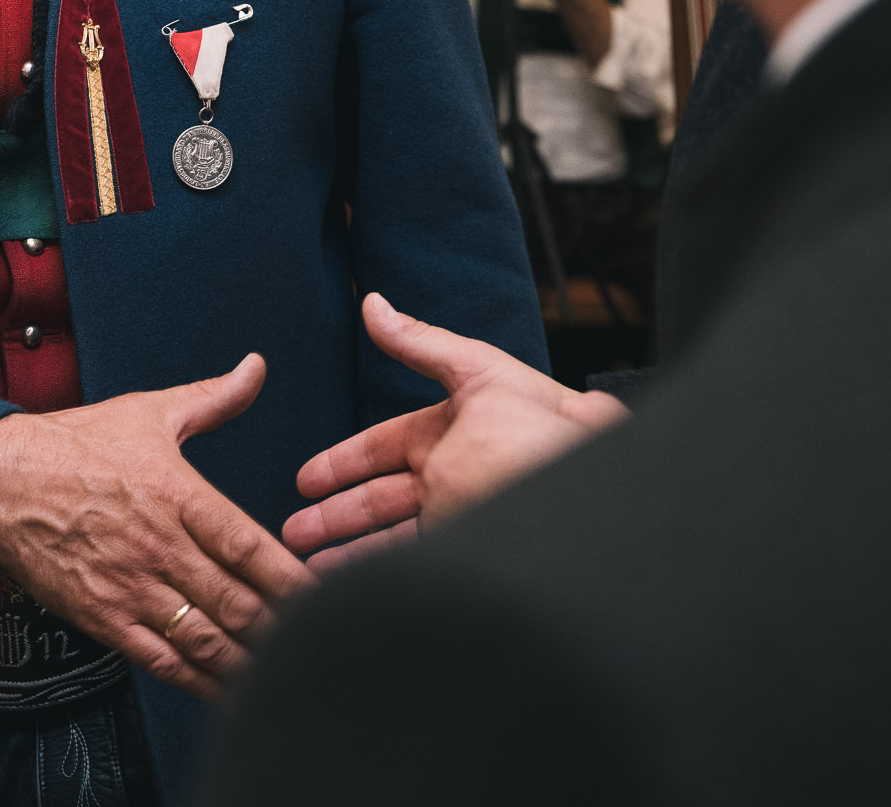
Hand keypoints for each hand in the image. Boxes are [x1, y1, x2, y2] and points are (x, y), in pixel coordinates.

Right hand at [0, 355, 313, 699]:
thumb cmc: (72, 444)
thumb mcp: (147, 412)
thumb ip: (212, 398)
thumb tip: (256, 367)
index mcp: (175, 493)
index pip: (248, 545)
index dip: (292, 578)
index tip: (328, 596)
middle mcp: (157, 544)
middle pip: (236, 601)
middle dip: (283, 629)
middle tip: (323, 644)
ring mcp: (129, 587)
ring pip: (206, 638)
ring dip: (251, 661)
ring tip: (288, 673)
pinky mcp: (103, 618)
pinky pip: (163, 661)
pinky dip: (203, 681)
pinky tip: (232, 690)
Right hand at [280, 294, 628, 569]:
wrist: (600, 517)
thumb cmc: (546, 438)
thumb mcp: (480, 377)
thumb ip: (421, 343)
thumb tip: (372, 302)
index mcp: (464, 431)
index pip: (391, 447)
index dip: (345, 463)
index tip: (305, 479)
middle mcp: (464, 479)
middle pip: (384, 499)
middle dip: (335, 515)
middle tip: (291, 532)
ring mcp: (469, 524)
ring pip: (394, 541)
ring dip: (346, 552)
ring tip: (302, 566)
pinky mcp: (472, 563)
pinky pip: (415, 573)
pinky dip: (375, 580)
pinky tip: (341, 588)